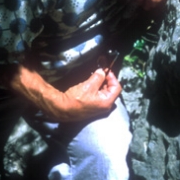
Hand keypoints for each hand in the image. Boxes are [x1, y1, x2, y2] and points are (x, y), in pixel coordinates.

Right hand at [4, 64, 121, 122]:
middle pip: (111, 90)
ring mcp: (98, 108)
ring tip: (93, 77)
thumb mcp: (89, 85)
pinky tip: (89, 84)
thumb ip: (99, 76)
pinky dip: (96, 88)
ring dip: (100, 83)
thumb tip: (102, 71)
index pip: (117, 87)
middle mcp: (105, 106)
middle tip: (99, 72)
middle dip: (106, 79)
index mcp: (107, 102)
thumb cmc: (76, 98)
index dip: (112, 77)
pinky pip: (98, 96)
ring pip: (104, 92)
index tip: (105, 70)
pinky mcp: (92, 107)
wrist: (62, 109)